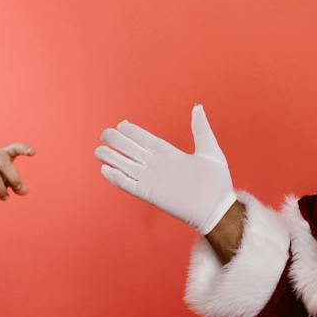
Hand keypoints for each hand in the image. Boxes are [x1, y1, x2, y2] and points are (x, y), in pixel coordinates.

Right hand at [0, 143, 33, 199]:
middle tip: (19, 189)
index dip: (24, 149)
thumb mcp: (8, 179)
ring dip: (2, 191)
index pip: (16, 148)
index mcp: (4, 154)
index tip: (33, 152)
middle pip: (4, 164)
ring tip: (5, 197)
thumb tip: (24, 191)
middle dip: (14, 178)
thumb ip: (17, 185)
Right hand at [95, 105, 237, 233]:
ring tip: (98, 150)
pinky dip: (116, 178)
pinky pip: (129, 185)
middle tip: (104, 134)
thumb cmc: (217, 182)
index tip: (121, 124)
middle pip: (130, 150)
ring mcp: (152, 179)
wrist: (218, 208)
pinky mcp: (150, 194)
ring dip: (111, 158)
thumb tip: (198, 107)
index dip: (131, 131)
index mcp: (168, 153)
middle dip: (116, 141)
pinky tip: (105, 170)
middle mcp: (157, 165)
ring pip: (126, 166)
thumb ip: (201, 129)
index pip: (144, 139)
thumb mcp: (210, 150)